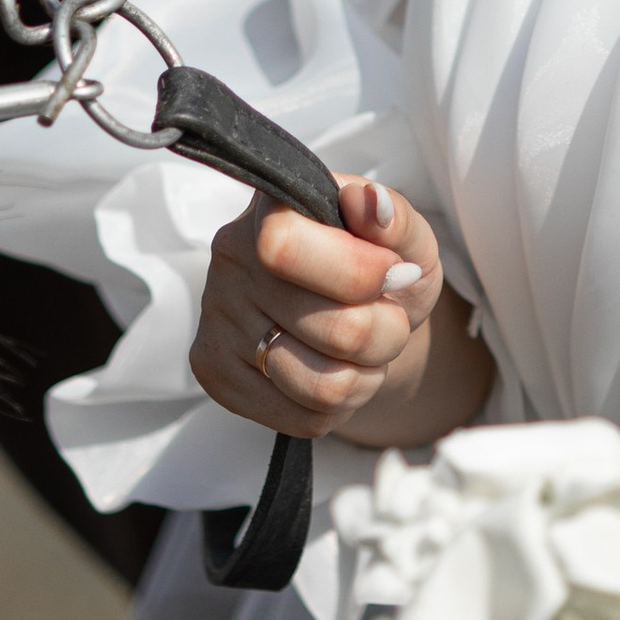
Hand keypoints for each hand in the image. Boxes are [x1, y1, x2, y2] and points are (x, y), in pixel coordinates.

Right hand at [191, 177, 484, 446]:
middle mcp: (230, 257)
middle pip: (331, 329)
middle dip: (386, 334)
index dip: (356, 272)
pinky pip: (300, 418)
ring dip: (363, 377)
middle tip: (387, 319)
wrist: (355, 313)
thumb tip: (368, 201)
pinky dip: (336, 406)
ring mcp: (216, 318)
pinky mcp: (214, 372)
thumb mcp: (405, 237)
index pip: (284, 247)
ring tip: (362, 352)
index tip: (394, 274)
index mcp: (272, 207)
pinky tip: (331, 370)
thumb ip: (393, 217)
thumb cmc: (380, 267)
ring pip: (320, 386)